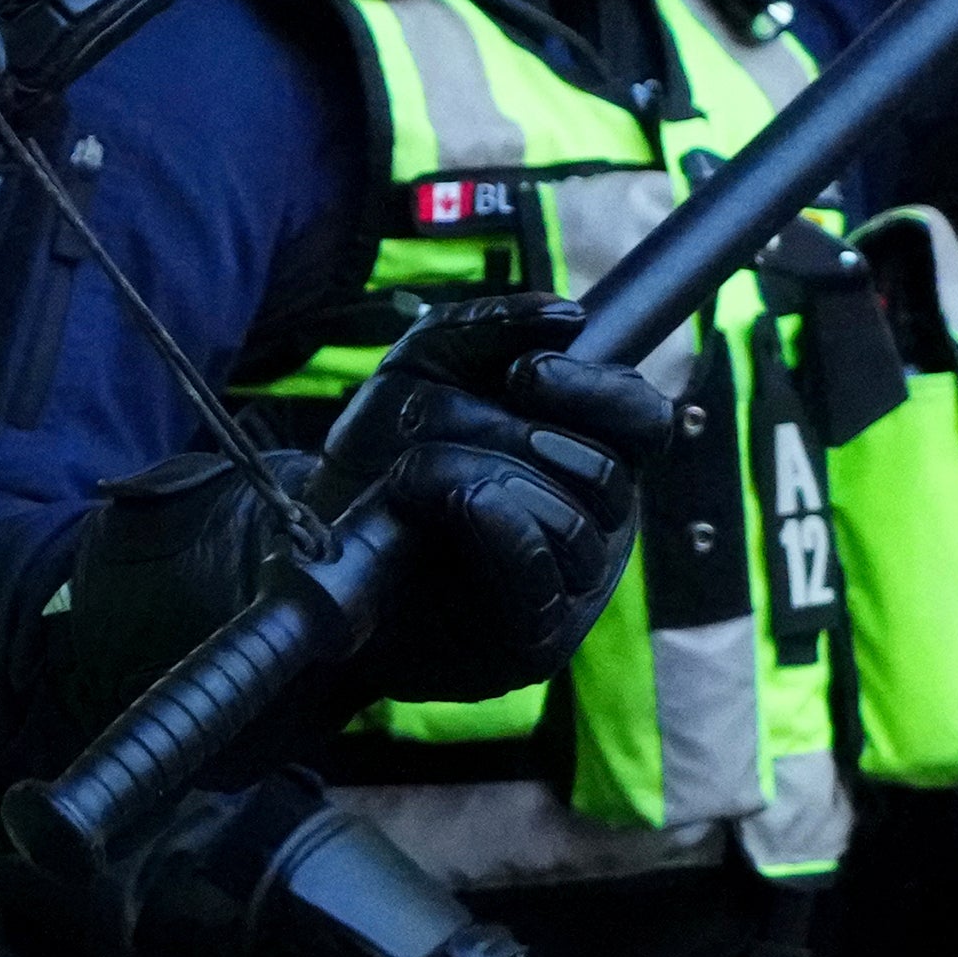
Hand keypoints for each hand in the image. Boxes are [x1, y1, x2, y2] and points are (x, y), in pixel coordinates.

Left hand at [314, 294, 673, 703]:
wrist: (313, 553)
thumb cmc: (380, 462)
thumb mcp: (421, 371)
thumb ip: (490, 328)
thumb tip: (570, 317)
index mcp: (586, 456)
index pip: (643, 420)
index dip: (600, 390)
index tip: (526, 374)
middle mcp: (595, 525)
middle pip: (605, 468)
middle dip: (507, 434)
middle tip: (427, 424)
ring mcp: (572, 589)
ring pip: (571, 519)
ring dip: (478, 477)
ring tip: (409, 476)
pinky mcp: (534, 639)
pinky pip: (540, 577)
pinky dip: (500, 529)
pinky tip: (462, 506)